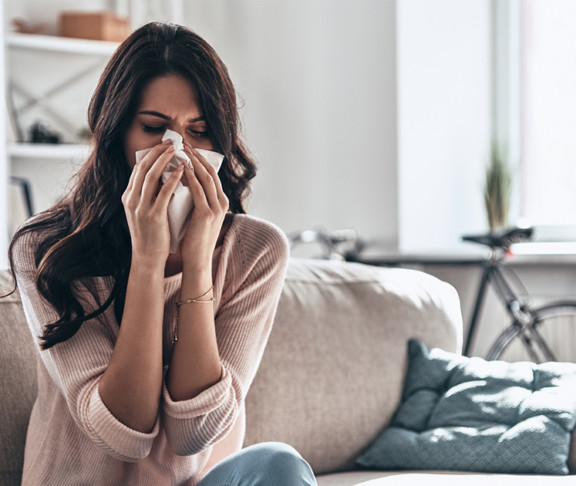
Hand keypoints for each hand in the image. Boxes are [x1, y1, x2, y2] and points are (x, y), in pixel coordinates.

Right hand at [121, 141, 184, 266]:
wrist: (147, 258)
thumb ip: (149, 195)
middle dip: (157, 152)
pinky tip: (183, 170)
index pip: (137, 169)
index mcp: (128, 197)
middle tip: (171, 142)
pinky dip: (173, 178)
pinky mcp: (153, 216)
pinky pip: (163, 192)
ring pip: (151, 176)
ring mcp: (140, 207)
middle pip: (142, 167)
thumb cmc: (150, 235)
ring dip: (165, 160)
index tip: (163, 145)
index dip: (150, 154)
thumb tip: (163, 177)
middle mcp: (131, 200)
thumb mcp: (144, 211)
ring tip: (177, 150)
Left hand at [179, 141, 228, 271]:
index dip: (201, 160)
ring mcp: (216, 208)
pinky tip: (181, 168)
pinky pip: (198, 190)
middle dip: (197, 156)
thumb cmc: (194, 239)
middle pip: (211, 172)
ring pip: (206, 178)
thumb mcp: (198, 215)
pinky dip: (190, 177)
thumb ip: (197, 200)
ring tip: (181, 150)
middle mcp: (222, 203)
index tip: (188, 148)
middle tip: (184, 143)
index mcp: (221, 202)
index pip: (212, 175)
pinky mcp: (206, 214)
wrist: (197, 260)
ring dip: (193, 162)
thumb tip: (184, 183)